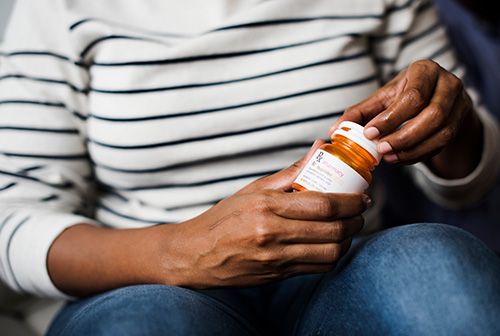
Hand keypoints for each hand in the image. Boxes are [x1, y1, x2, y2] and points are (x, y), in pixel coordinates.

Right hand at [152, 140, 369, 288]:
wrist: (195, 254)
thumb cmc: (223, 218)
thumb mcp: (253, 190)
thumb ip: (290, 172)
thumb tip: (319, 148)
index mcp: (265, 206)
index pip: (323, 203)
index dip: (350, 201)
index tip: (361, 196)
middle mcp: (271, 233)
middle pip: (332, 229)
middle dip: (356, 220)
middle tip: (361, 210)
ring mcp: (275, 258)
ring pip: (330, 252)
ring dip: (348, 239)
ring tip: (349, 226)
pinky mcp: (277, 275)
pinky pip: (317, 268)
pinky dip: (333, 255)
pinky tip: (332, 243)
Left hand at [329, 60, 481, 177]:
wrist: (434, 96)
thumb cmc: (404, 94)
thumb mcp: (383, 98)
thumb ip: (359, 112)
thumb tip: (334, 130)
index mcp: (425, 70)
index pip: (413, 96)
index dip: (391, 118)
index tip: (370, 133)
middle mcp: (448, 84)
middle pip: (433, 115)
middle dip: (404, 136)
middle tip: (381, 149)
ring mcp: (459, 104)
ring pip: (442, 132)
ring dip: (413, 149)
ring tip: (389, 156)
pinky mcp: (460, 123)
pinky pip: (442, 144)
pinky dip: (419, 154)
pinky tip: (400, 158)